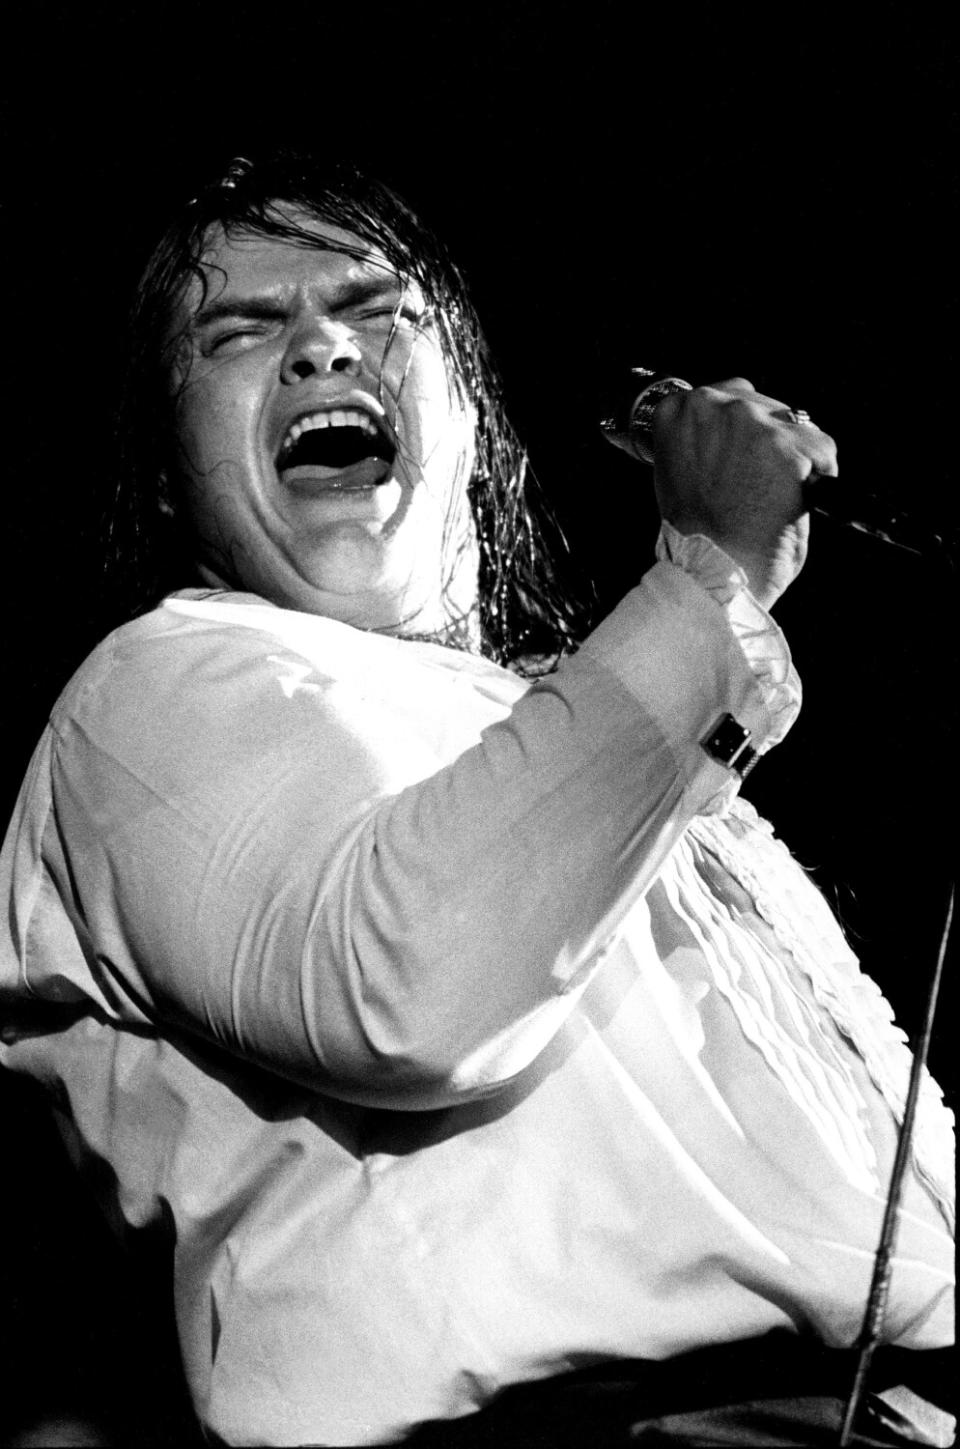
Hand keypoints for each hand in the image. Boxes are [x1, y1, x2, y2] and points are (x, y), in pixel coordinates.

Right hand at [652, 378, 837, 608]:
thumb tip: (734, 434)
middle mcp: (714, 406)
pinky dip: (818, 476)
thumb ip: (702, 442)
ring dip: (793, 458)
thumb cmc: (698, 536)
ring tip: (773, 498)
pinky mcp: (789, 446)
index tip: (739, 461)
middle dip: (767, 442)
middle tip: (757, 486)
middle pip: (763, 404)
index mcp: (678, 411)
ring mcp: (753, 424)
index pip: (725, 396)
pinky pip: (822, 450)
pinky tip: (794, 502)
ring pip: (794, 426)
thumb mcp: (679, 473)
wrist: (714, 573)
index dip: (739, 433)